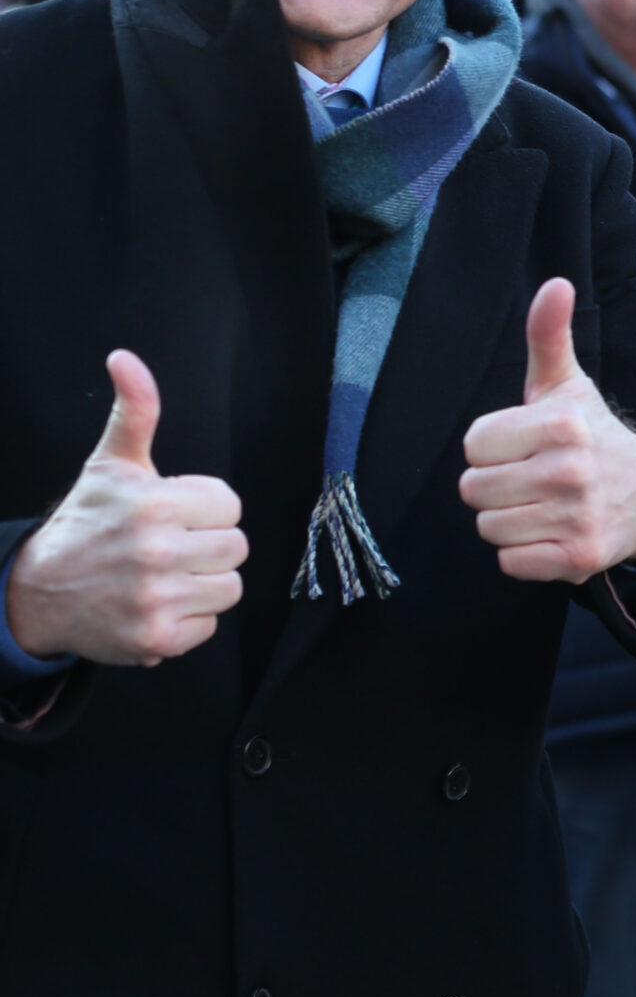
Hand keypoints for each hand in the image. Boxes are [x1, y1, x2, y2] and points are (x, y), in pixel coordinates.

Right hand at [7, 352, 245, 665]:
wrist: (37, 592)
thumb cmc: (86, 523)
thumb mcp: (111, 463)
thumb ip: (135, 411)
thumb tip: (124, 357)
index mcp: (154, 504)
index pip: (231, 506)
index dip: (206, 510)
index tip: (174, 514)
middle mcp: (156, 551)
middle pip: (236, 547)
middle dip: (208, 546)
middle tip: (169, 547)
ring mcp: (155, 598)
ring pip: (229, 587)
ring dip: (203, 584)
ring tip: (164, 575)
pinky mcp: (156, 638)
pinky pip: (210, 626)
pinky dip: (188, 621)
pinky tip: (155, 605)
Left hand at [460, 279, 635, 581]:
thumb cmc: (594, 435)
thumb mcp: (568, 385)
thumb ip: (549, 336)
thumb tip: (555, 283)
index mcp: (563, 424)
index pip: (474, 444)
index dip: (492, 446)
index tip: (523, 445)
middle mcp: (572, 471)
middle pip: (474, 489)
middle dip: (495, 485)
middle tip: (530, 477)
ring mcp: (578, 517)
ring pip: (489, 526)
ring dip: (508, 520)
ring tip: (540, 505)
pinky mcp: (580, 558)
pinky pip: (509, 561)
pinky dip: (524, 553)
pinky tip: (551, 531)